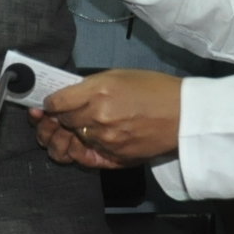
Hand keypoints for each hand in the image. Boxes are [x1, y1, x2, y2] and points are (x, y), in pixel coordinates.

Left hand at [38, 69, 181, 165]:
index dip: (50, 103)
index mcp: (98, 91)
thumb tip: (68, 95)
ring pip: (72, 139)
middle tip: (63, 115)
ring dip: (71, 134)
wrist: (183, 115)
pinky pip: (86, 155)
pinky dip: (83, 148)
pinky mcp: (113, 157)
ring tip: (75, 128)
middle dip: (60, 118)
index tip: (52, 103)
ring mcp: (105, 140)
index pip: (57, 102)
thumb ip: (91, 86)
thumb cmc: (155, 89)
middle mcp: (98, 117)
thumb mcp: (119, 75)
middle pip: (62, 121)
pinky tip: (87, 141)